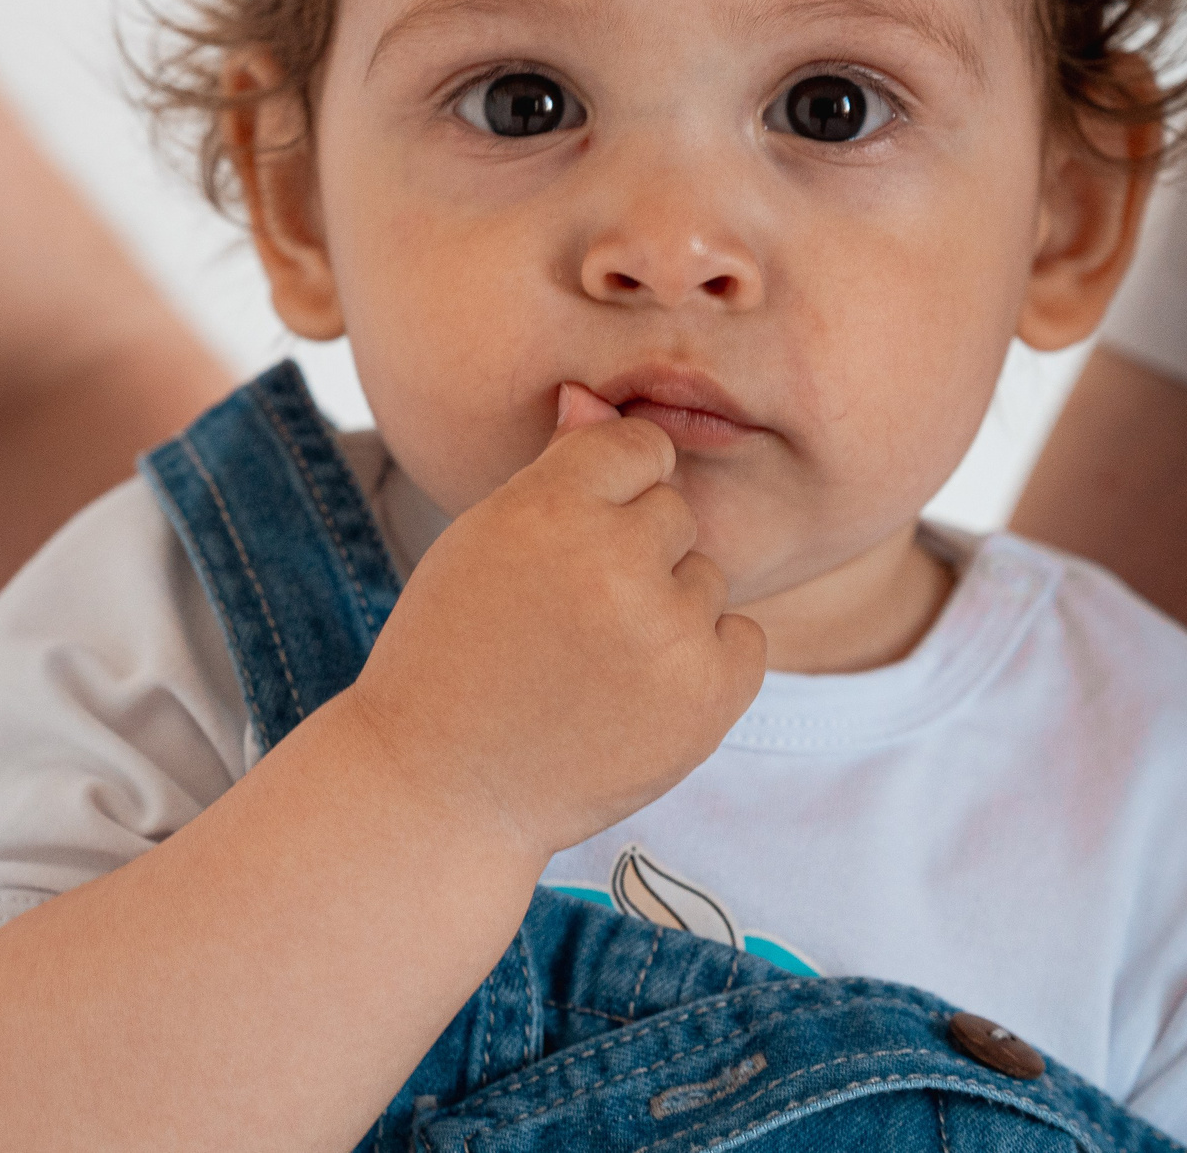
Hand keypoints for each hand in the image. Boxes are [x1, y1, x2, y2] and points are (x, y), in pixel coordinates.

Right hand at [338, 384, 767, 860]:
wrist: (442, 788)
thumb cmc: (455, 653)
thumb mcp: (483, 541)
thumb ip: (555, 467)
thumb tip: (595, 398)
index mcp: (550, 507)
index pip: (638, 446)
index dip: (607, 492)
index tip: (573, 540)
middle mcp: (616, 561)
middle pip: (675, 512)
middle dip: (636, 553)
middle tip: (570, 616)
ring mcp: (668, 632)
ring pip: (707, 578)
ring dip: (668, 611)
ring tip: (594, 664)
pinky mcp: (710, 696)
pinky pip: (744, 638)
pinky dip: (706, 662)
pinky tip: (638, 693)